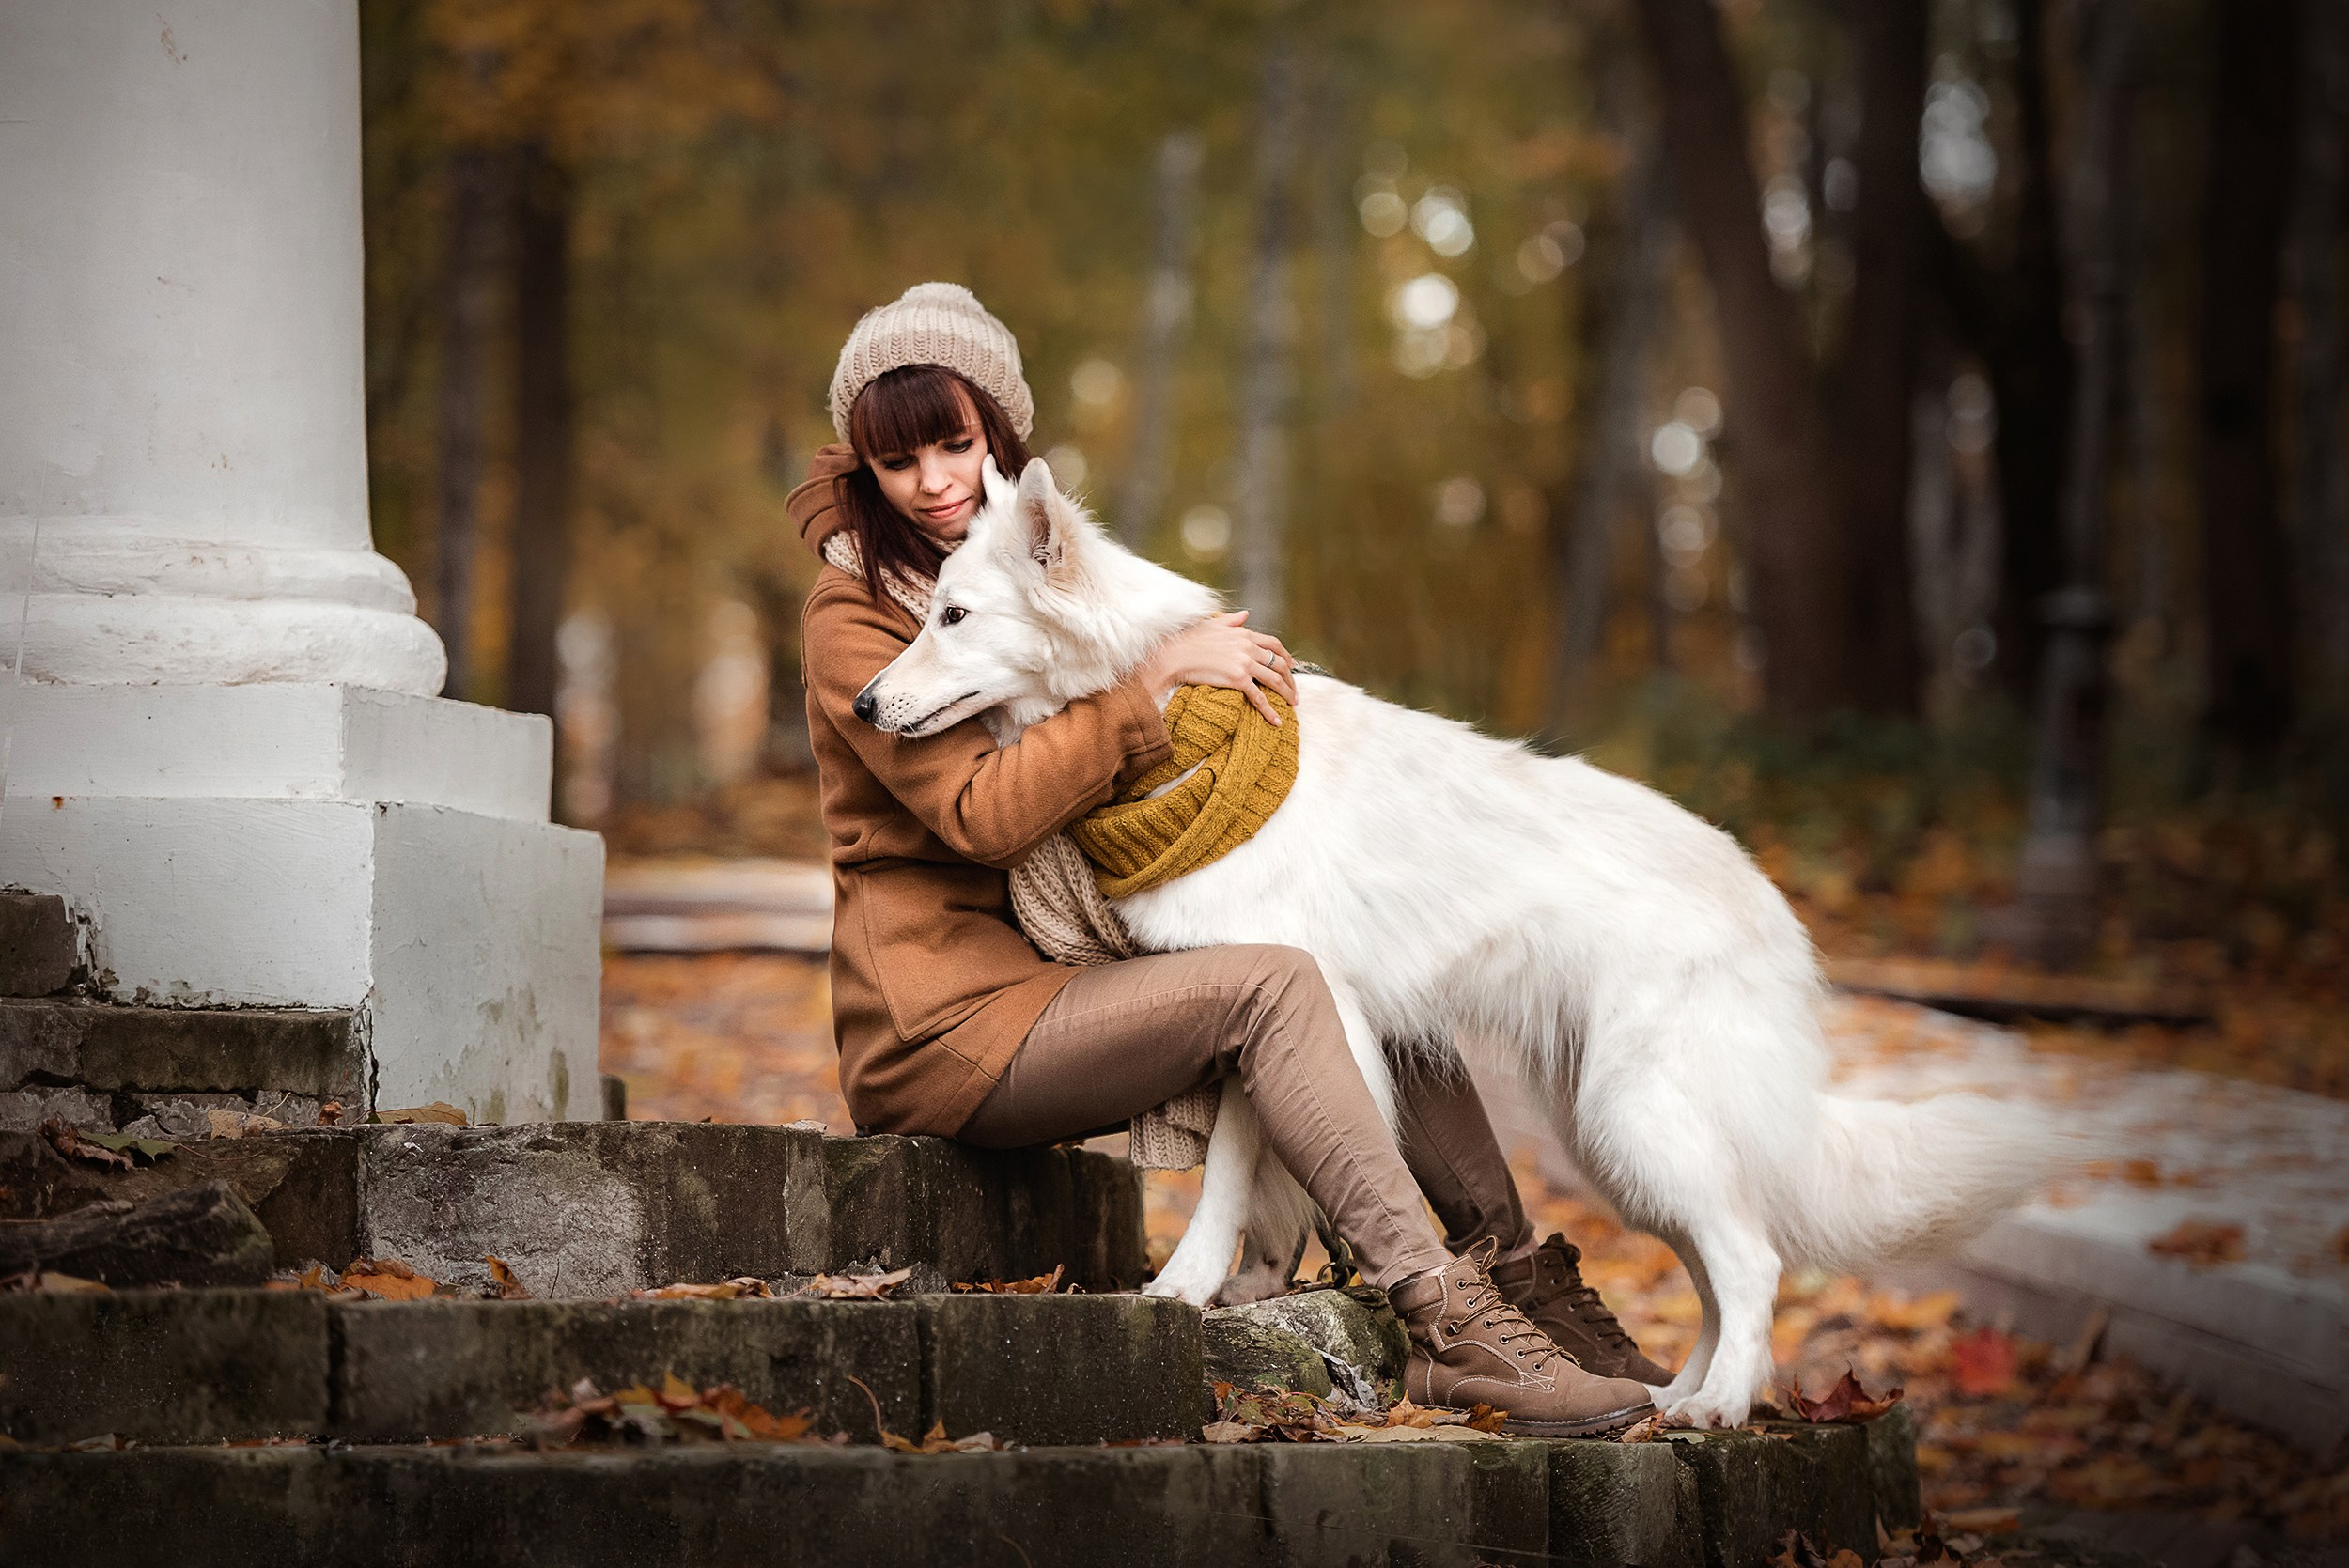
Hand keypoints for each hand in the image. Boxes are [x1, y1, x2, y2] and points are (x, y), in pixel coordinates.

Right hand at [1138, 611, 1297, 725]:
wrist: (1174, 654)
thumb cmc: (1189, 639)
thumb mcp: (1213, 624)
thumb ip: (1232, 620)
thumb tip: (1245, 614)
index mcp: (1244, 634)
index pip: (1274, 644)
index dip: (1286, 656)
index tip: (1291, 666)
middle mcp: (1249, 647)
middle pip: (1280, 663)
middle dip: (1290, 678)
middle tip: (1294, 690)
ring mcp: (1245, 663)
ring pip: (1275, 680)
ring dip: (1287, 693)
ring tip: (1292, 704)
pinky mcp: (1237, 679)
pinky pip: (1259, 697)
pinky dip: (1270, 710)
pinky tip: (1276, 720)